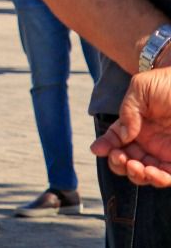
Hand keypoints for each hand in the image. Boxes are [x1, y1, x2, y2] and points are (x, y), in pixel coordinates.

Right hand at [94, 68, 170, 186]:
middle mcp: (147, 141)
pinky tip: (152, 173)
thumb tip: (124, 135)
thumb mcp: (141, 88)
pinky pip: (168, 175)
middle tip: (121, 159)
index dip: (105, 147)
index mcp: (134, 125)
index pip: (115, 140)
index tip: (99, 150)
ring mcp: (163, 151)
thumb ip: (128, 111)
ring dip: (137, 175)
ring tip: (137, 168)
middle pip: (127, 162)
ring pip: (145, 174)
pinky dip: (158, 179)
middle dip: (120, 164)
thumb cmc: (166, 83)